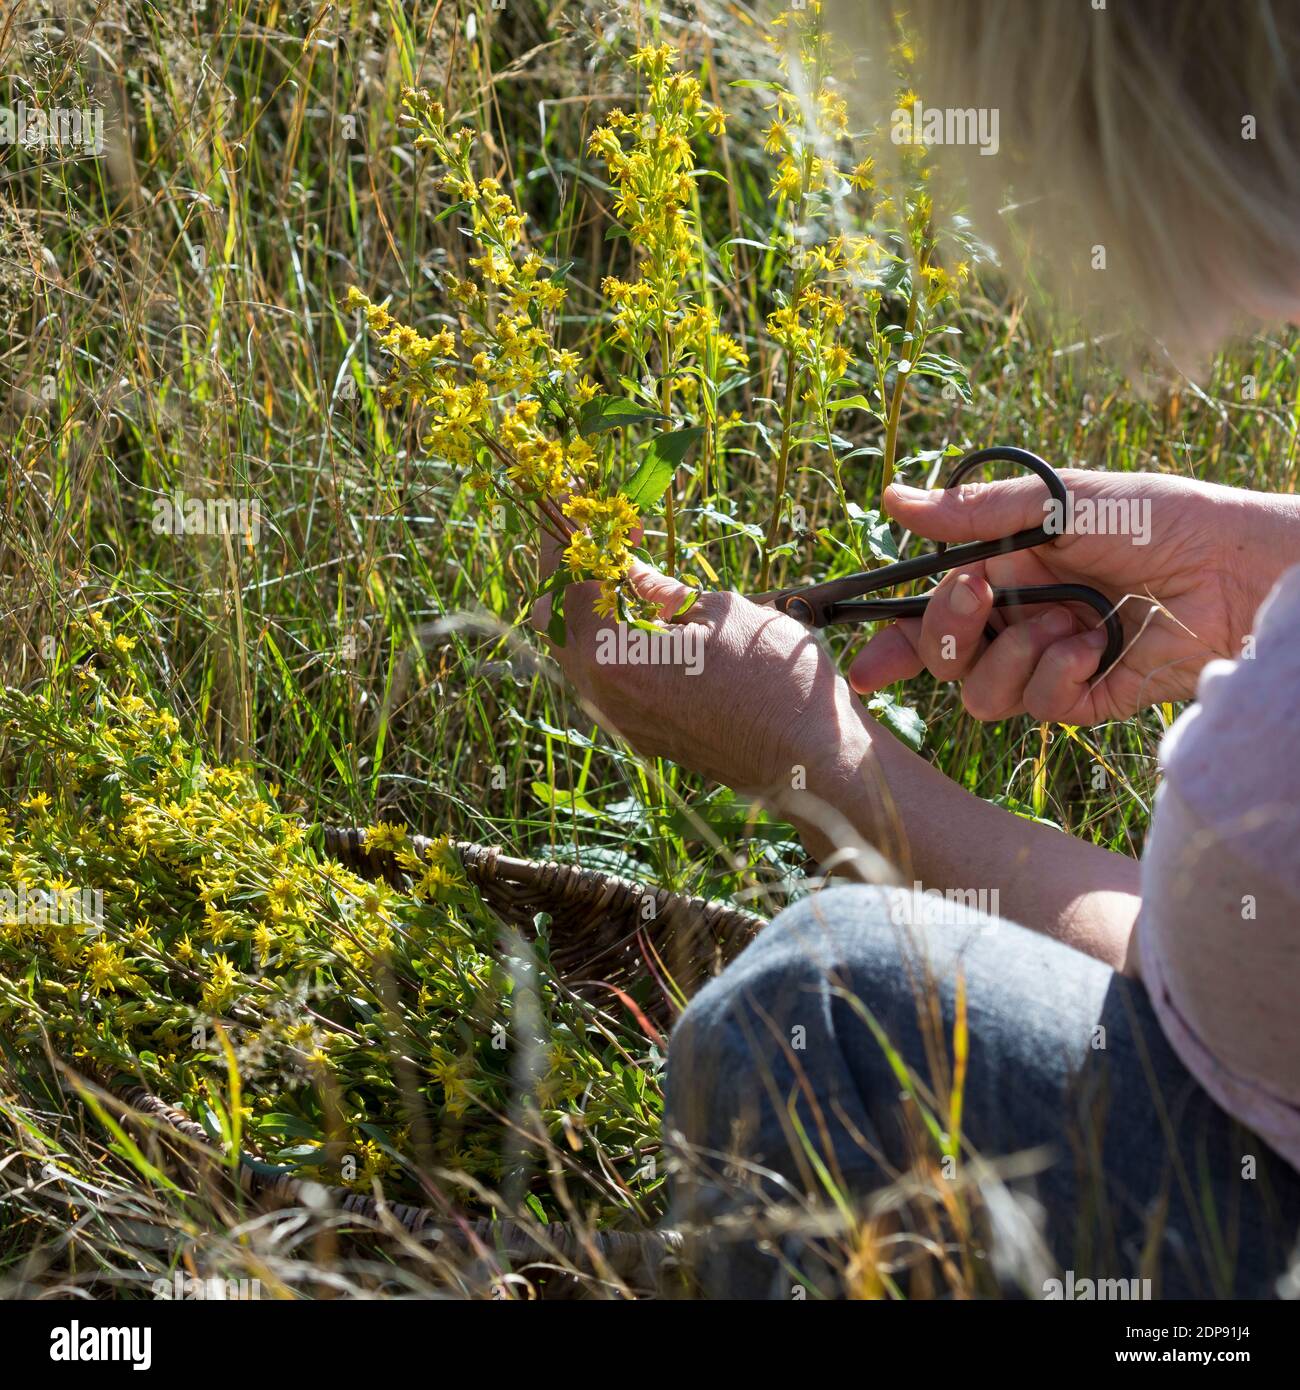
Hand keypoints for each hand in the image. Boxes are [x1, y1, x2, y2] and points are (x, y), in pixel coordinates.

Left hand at [532, 560, 869, 807]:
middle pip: (556, 622)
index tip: (583, 501)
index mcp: (614, 660)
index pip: (569, 583)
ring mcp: (623, 721)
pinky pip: (608, 679)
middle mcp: (605, 696)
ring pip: (578, 653)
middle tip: (592, 534)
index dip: (574, 536)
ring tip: (623, 567)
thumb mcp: (721, 613)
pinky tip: (644, 614)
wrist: (813, 764)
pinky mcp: (644, 734)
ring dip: (589, 606)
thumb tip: (631, 569)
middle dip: (566, 572)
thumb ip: (663, 591)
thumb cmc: (777, 682)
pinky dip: (612, 640)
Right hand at [848, 470, 1273, 722]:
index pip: (932, 618)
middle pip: (946, 662)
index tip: (867, 665)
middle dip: (949, 636)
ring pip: (984, 694)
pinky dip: (1059, 676)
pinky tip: (1096, 646)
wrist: (1235, 566)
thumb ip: (974, 513)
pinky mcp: (1088, 697)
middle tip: (978, 598)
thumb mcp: (1058, 502)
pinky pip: (1040, 707)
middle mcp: (1022, 622)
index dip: (893, 645)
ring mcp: (1052, 663)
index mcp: (1007, 574)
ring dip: (1015, 656)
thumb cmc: (1156, 518)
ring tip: (1066, 623)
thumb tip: (892, 500)